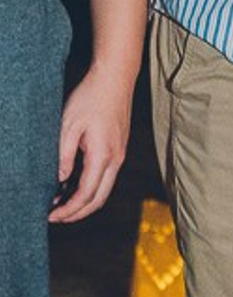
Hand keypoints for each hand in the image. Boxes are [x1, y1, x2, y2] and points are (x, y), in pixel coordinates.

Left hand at [51, 62, 131, 224]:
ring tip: (59, 204)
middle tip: (54, 218)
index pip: (86, 194)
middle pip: (99, 198)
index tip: (49, 216)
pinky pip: (105, 177)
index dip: (68, 210)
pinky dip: (89, 188)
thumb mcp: (68, 126)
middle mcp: (116, 159)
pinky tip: (72, 185)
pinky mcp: (118, 149)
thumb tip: (59, 180)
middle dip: (77, 213)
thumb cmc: (90, 98)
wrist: (115, 79)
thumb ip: (63, 156)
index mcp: (103, 155)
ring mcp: (120, 154)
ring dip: (83, 202)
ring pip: (104, 189)